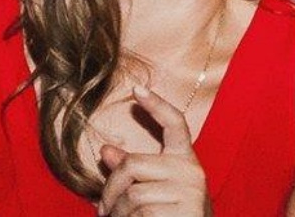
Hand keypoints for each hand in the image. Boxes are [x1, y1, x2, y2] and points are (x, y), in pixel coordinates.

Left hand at [98, 86, 211, 216]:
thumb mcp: (158, 191)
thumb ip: (134, 171)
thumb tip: (106, 150)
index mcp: (187, 161)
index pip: (175, 124)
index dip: (157, 105)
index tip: (138, 90)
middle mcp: (192, 172)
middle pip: (133, 164)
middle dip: (110, 188)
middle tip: (102, 208)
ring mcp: (190, 193)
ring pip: (131, 195)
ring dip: (116, 213)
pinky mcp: (185, 212)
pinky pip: (140, 214)